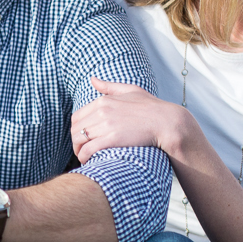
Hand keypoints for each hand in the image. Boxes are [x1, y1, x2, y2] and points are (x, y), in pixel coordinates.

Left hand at [70, 77, 187, 162]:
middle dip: (76, 142)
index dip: (76, 130)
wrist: (166, 122)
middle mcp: (102, 111)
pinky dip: (84, 157)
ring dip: (78, 151)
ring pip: (79, 140)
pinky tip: (88, 162)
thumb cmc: (152, 107)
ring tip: (84, 158)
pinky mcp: (112, 139)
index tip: (82, 138)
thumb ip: (109, 87)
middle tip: (81, 150)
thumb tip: (92, 79)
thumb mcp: (131, 90)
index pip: (77, 117)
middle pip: (75, 129)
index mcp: (103, 101)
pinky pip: (88, 149)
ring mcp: (106, 125)